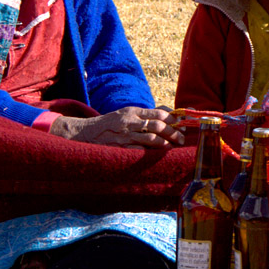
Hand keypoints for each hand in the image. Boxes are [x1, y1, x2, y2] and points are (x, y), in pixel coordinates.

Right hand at [49, 106, 183, 148]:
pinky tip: (157, 156)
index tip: (182, 125)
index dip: (173, 120)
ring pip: (151, 139)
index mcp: (133, 111)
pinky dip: (150, 153)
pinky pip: (139, 151)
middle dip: (173, 133)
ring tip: (172, 147)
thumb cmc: (111, 123)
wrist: (86, 132)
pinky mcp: (120, 148)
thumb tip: (169, 113)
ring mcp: (125, 136)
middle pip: (158, 126)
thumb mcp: (127, 113)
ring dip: (165, 144)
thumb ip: (146, 114)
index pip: (159, 113)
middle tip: (181, 139)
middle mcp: (130, 122)